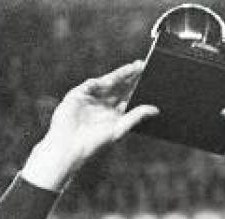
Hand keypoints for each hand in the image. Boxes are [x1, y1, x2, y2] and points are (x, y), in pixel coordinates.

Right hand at [22, 61, 158, 190]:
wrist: (69, 147)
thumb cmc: (94, 143)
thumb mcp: (119, 128)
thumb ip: (136, 116)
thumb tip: (156, 110)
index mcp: (113, 113)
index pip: (128, 95)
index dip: (138, 86)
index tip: (151, 76)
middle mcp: (102, 103)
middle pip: (119, 86)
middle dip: (131, 76)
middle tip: (144, 65)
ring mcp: (89, 98)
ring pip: (107, 83)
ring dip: (120, 74)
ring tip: (134, 67)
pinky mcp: (77, 95)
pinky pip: (91, 84)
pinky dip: (101, 81)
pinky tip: (112, 78)